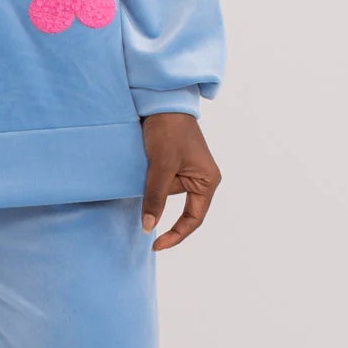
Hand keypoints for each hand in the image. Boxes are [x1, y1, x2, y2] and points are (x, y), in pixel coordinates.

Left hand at [140, 113, 220, 250]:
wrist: (161, 102)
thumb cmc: (169, 130)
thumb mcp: (161, 166)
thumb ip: (155, 197)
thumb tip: (148, 227)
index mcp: (208, 181)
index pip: (193, 219)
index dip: (176, 235)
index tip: (156, 245)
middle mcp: (201, 179)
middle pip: (179, 208)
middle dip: (160, 206)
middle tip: (142, 214)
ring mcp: (186, 172)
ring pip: (166, 196)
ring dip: (152, 192)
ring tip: (142, 172)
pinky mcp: (172, 166)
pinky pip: (160, 184)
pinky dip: (149, 184)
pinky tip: (140, 175)